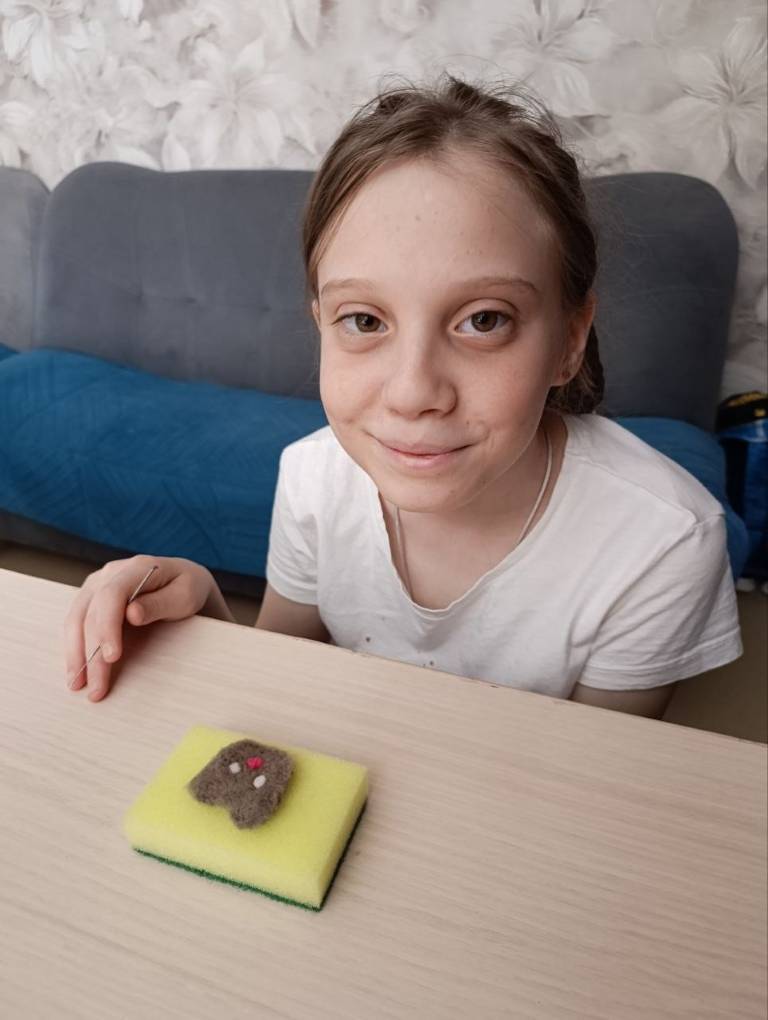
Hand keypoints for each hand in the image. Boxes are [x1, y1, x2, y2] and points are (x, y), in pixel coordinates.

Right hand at [63, 554, 217, 701]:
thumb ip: (160, 603)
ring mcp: (97, 585)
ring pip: (76, 620)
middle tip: (96, 688)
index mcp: (136, 568)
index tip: (111, 657)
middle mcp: (110, 574)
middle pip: (92, 613)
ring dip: (76, 654)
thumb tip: (131, 614)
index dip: (108, 627)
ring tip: (78, 685)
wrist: (182, 582)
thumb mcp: (185, 596)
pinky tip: (77, 670)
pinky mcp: (91, 598)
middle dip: (92, 654)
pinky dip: (75, 648)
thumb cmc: (187, 588)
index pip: (111, 595)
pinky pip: (76, 623)